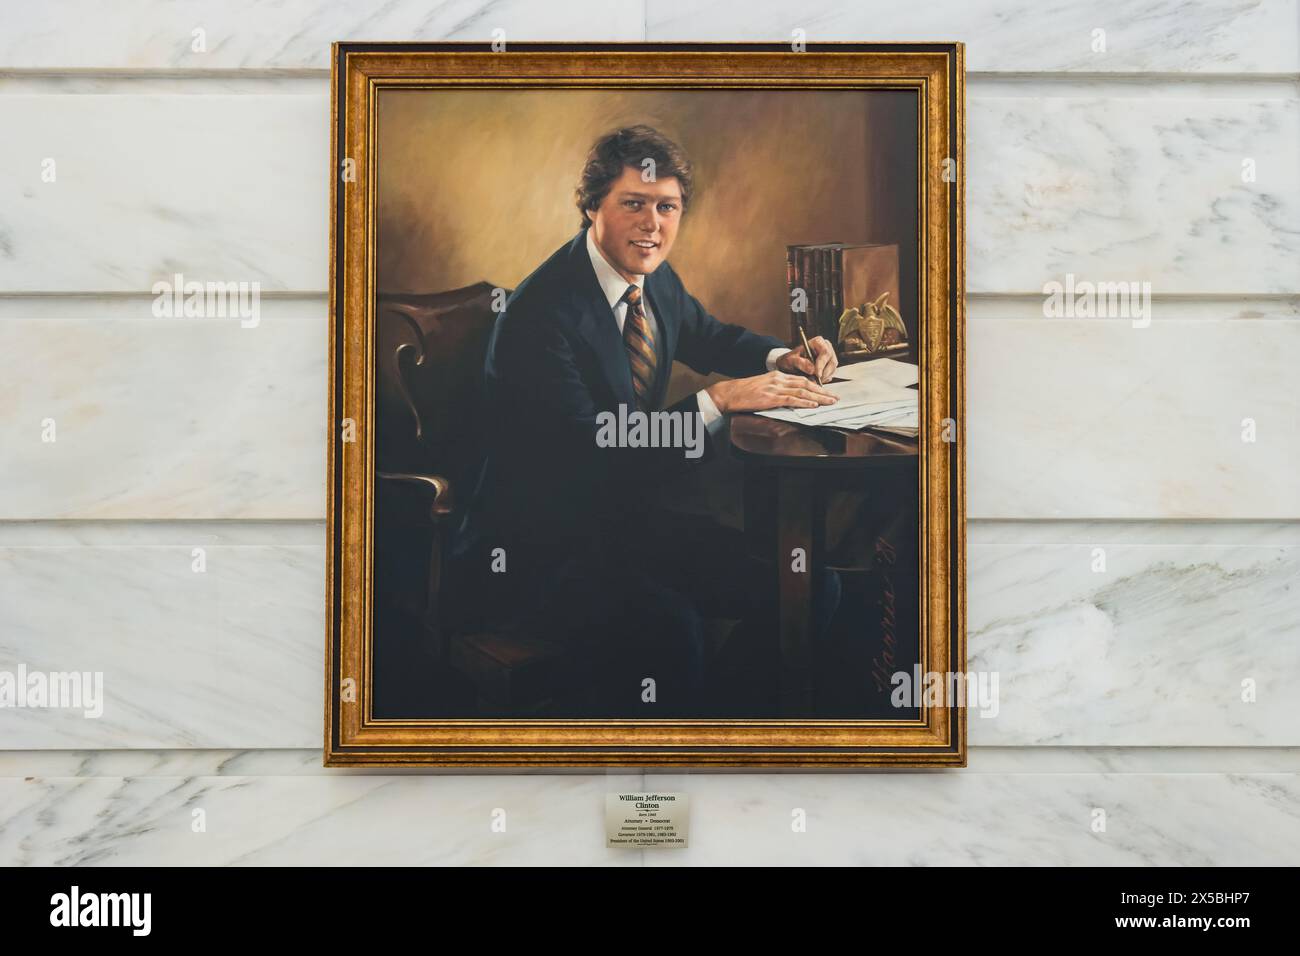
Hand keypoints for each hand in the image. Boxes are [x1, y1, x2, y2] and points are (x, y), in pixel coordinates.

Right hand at [706, 370, 838, 413]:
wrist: (730, 393)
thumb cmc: (745, 392)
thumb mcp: (764, 386)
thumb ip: (778, 389)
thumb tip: (791, 397)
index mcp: (778, 376)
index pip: (802, 380)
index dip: (816, 386)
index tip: (826, 391)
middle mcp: (779, 380)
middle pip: (806, 384)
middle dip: (823, 391)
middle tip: (835, 397)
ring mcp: (775, 388)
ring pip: (802, 392)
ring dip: (819, 397)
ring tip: (830, 402)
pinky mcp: (771, 397)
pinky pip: (792, 399)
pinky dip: (804, 402)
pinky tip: (814, 405)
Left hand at [776, 336, 837, 382]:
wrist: (790, 365)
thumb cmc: (790, 360)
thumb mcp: (790, 360)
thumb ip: (800, 363)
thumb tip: (812, 370)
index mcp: (818, 342)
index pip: (825, 352)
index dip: (822, 364)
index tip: (817, 374)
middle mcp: (826, 347)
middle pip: (832, 361)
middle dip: (824, 373)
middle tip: (815, 381)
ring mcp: (830, 357)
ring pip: (832, 369)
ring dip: (824, 378)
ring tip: (813, 382)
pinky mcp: (830, 366)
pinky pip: (831, 374)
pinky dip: (824, 379)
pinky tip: (815, 381)